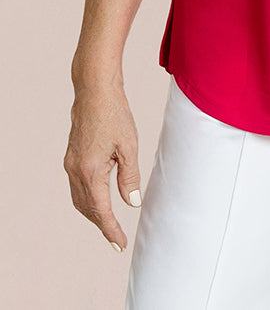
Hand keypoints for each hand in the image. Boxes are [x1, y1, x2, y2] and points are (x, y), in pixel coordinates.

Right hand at [63, 80, 141, 251]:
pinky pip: (76, 187)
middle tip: (116, 239)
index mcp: (91, 171)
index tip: (119, 244)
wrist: (94, 91)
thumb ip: (130, 177)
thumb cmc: (114, 114)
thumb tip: (132, 202)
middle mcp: (76, 170)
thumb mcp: (129, 145)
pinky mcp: (71, 156)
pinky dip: (87, 199)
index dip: (111, 230)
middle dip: (102, 225)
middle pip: (87, 209)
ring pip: (79, 199)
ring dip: (93, 213)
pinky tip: (98, 199)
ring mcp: (71, 163)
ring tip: (109, 223)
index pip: (101, 210)